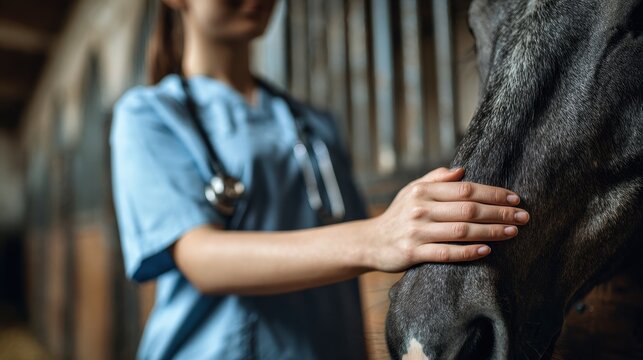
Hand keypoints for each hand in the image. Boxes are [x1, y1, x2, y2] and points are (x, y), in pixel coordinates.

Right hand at [364, 167, 528, 271]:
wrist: (370, 242)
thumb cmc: (398, 215)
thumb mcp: (412, 191)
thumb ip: (436, 179)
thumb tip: (462, 170)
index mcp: (423, 191)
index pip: (466, 189)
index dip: (493, 193)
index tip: (515, 198)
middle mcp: (420, 209)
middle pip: (468, 209)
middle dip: (499, 212)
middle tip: (524, 216)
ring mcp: (417, 232)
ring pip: (461, 231)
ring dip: (490, 232)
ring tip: (513, 232)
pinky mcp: (413, 253)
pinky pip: (446, 253)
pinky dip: (467, 252)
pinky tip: (486, 251)